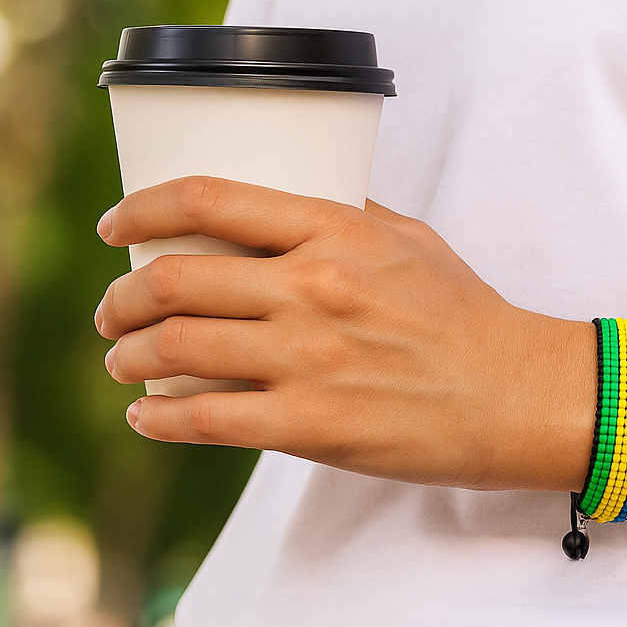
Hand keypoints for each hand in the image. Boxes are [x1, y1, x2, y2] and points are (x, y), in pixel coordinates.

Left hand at [94, 177, 594, 490]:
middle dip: (123, 297)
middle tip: (113, 312)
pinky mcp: (312, 425)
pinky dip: (159, 417)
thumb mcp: (410, 240)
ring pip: (178, 348)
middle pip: (176, 281)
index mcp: (335, 231)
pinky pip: (206, 418)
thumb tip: (280, 209)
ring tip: (123, 362)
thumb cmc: (466, 316)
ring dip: (130, 356)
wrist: (513, 395)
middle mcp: (312, 290)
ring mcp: (308, 360)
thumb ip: (342, 218)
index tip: (114, 226)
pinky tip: (147, 415)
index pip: (208, 201)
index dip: (141, 208)